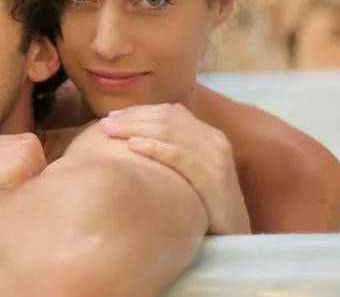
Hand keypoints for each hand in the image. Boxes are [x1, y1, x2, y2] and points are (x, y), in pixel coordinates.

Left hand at [100, 104, 250, 234]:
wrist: (233, 228)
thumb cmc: (203, 200)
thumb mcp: (192, 167)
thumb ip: (174, 148)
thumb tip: (135, 134)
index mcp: (209, 134)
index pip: (171, 112)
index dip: (140, 111)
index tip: (113, 116)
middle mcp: (214, 140)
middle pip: (167, 119)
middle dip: (133, 118)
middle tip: (105, 123)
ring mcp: (215, 157)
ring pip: (169, 133)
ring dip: (135, 128)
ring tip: (110, 131)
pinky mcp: (212, 177)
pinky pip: (178, 156)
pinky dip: (154, 147)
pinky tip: (133, 145)